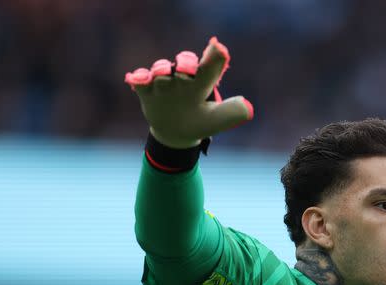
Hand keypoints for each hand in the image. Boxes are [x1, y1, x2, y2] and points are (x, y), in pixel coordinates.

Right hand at [124, 36, 253, 148]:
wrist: (176, 133)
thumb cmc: (200, 122)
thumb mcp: (216, 120)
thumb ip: (230, 113)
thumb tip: (247, 107)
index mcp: (202, 83)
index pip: (210, 67)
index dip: (214, 57)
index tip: (219, 48)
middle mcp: (183, 79)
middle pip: (185, 63)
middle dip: (186, 62)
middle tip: (188, 68)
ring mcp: (164, 83)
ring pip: (161, 69)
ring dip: (162, 69)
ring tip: (164, 74)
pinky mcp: (147, 91)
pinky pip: (141, 80)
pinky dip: (139, 78)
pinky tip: (137, 80)